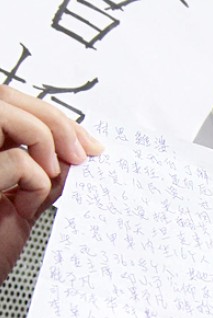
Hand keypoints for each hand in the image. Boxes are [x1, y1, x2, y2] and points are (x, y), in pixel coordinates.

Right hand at [0, 85, 102, 281]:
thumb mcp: (23, 208)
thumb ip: (44, 177)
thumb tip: (76, 152)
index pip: (10, 104)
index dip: (51, 115)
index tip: (88, 143)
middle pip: (3, 98)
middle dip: (55, 120)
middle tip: (86, 153)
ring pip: (2, 112)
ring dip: (44, 136)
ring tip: (57, 172)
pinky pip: (13, 161)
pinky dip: (34, 177)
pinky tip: (30, 202)